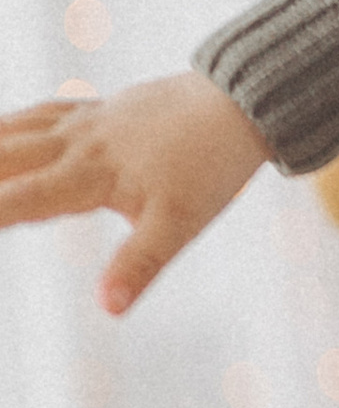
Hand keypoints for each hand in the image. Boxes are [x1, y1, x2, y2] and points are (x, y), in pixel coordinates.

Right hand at [0, 72, 269, 313]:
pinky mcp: (100, 110)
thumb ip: (140, 263)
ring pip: (12, 131)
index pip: (14, 201)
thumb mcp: (183, 222)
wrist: (245, 99)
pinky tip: (6, 131)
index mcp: (86, 175)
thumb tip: (109, 308)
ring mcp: (84, 122)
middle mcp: (73, 143)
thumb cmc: (214, 164)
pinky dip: (11, 124)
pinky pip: (40, 113)